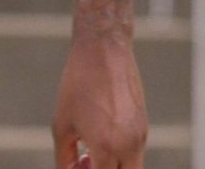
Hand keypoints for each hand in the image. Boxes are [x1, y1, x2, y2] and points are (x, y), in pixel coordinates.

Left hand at [53, 34, 146, 168]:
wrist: (104, 48)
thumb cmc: (78, 84)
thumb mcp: (62, 126)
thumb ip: (65, 161)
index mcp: (106, 147)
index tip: (77, 167)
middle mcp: (129, 144)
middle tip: (85, 164)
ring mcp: (140, 134)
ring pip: (131, 168)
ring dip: (113, 168)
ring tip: (86, 152)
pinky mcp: (142, 123)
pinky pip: (133, 152)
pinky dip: (119, 155)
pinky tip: (97, 138)